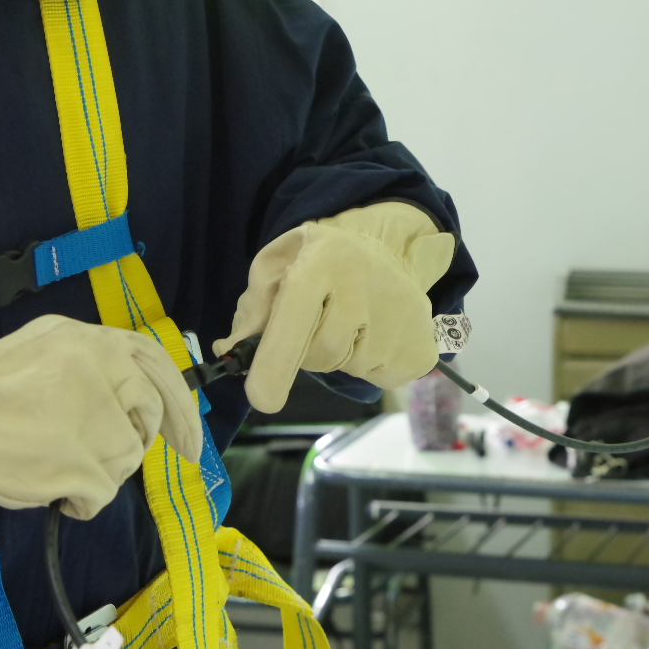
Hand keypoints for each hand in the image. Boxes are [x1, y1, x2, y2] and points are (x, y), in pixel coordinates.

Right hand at [0, 314, 201, 519]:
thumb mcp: (45, 349)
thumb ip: (90, 364)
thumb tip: (128, 395)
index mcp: (93, 341)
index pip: (158, 367)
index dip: (178, 406)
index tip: (187, 438)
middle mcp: (105, 370)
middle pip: (145, 418)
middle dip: (130, 443)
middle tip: (98, 457)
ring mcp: (99, 418)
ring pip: (125, 459)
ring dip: (96, 472)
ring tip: (52, 464)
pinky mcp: (86, 464)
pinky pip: (102, 495)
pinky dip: (79, 502)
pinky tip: (49, 489)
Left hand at [216, 202, 457, 412]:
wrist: (390, 250)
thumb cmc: (321, 260)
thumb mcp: (278, 264)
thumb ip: (252, 307)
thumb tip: (230, 352)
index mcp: (322, 260)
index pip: (296, 316)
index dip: (277, 359)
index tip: (262, 399)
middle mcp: (365, 288)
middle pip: (320, 354)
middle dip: (306, 351)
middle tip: (316, 323)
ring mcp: (399, 322)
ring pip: (349, 368)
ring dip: (339, 356)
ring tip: (350, 322)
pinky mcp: (419, 351)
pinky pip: (378, 377)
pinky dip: (368, 366)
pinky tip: (373, 334)